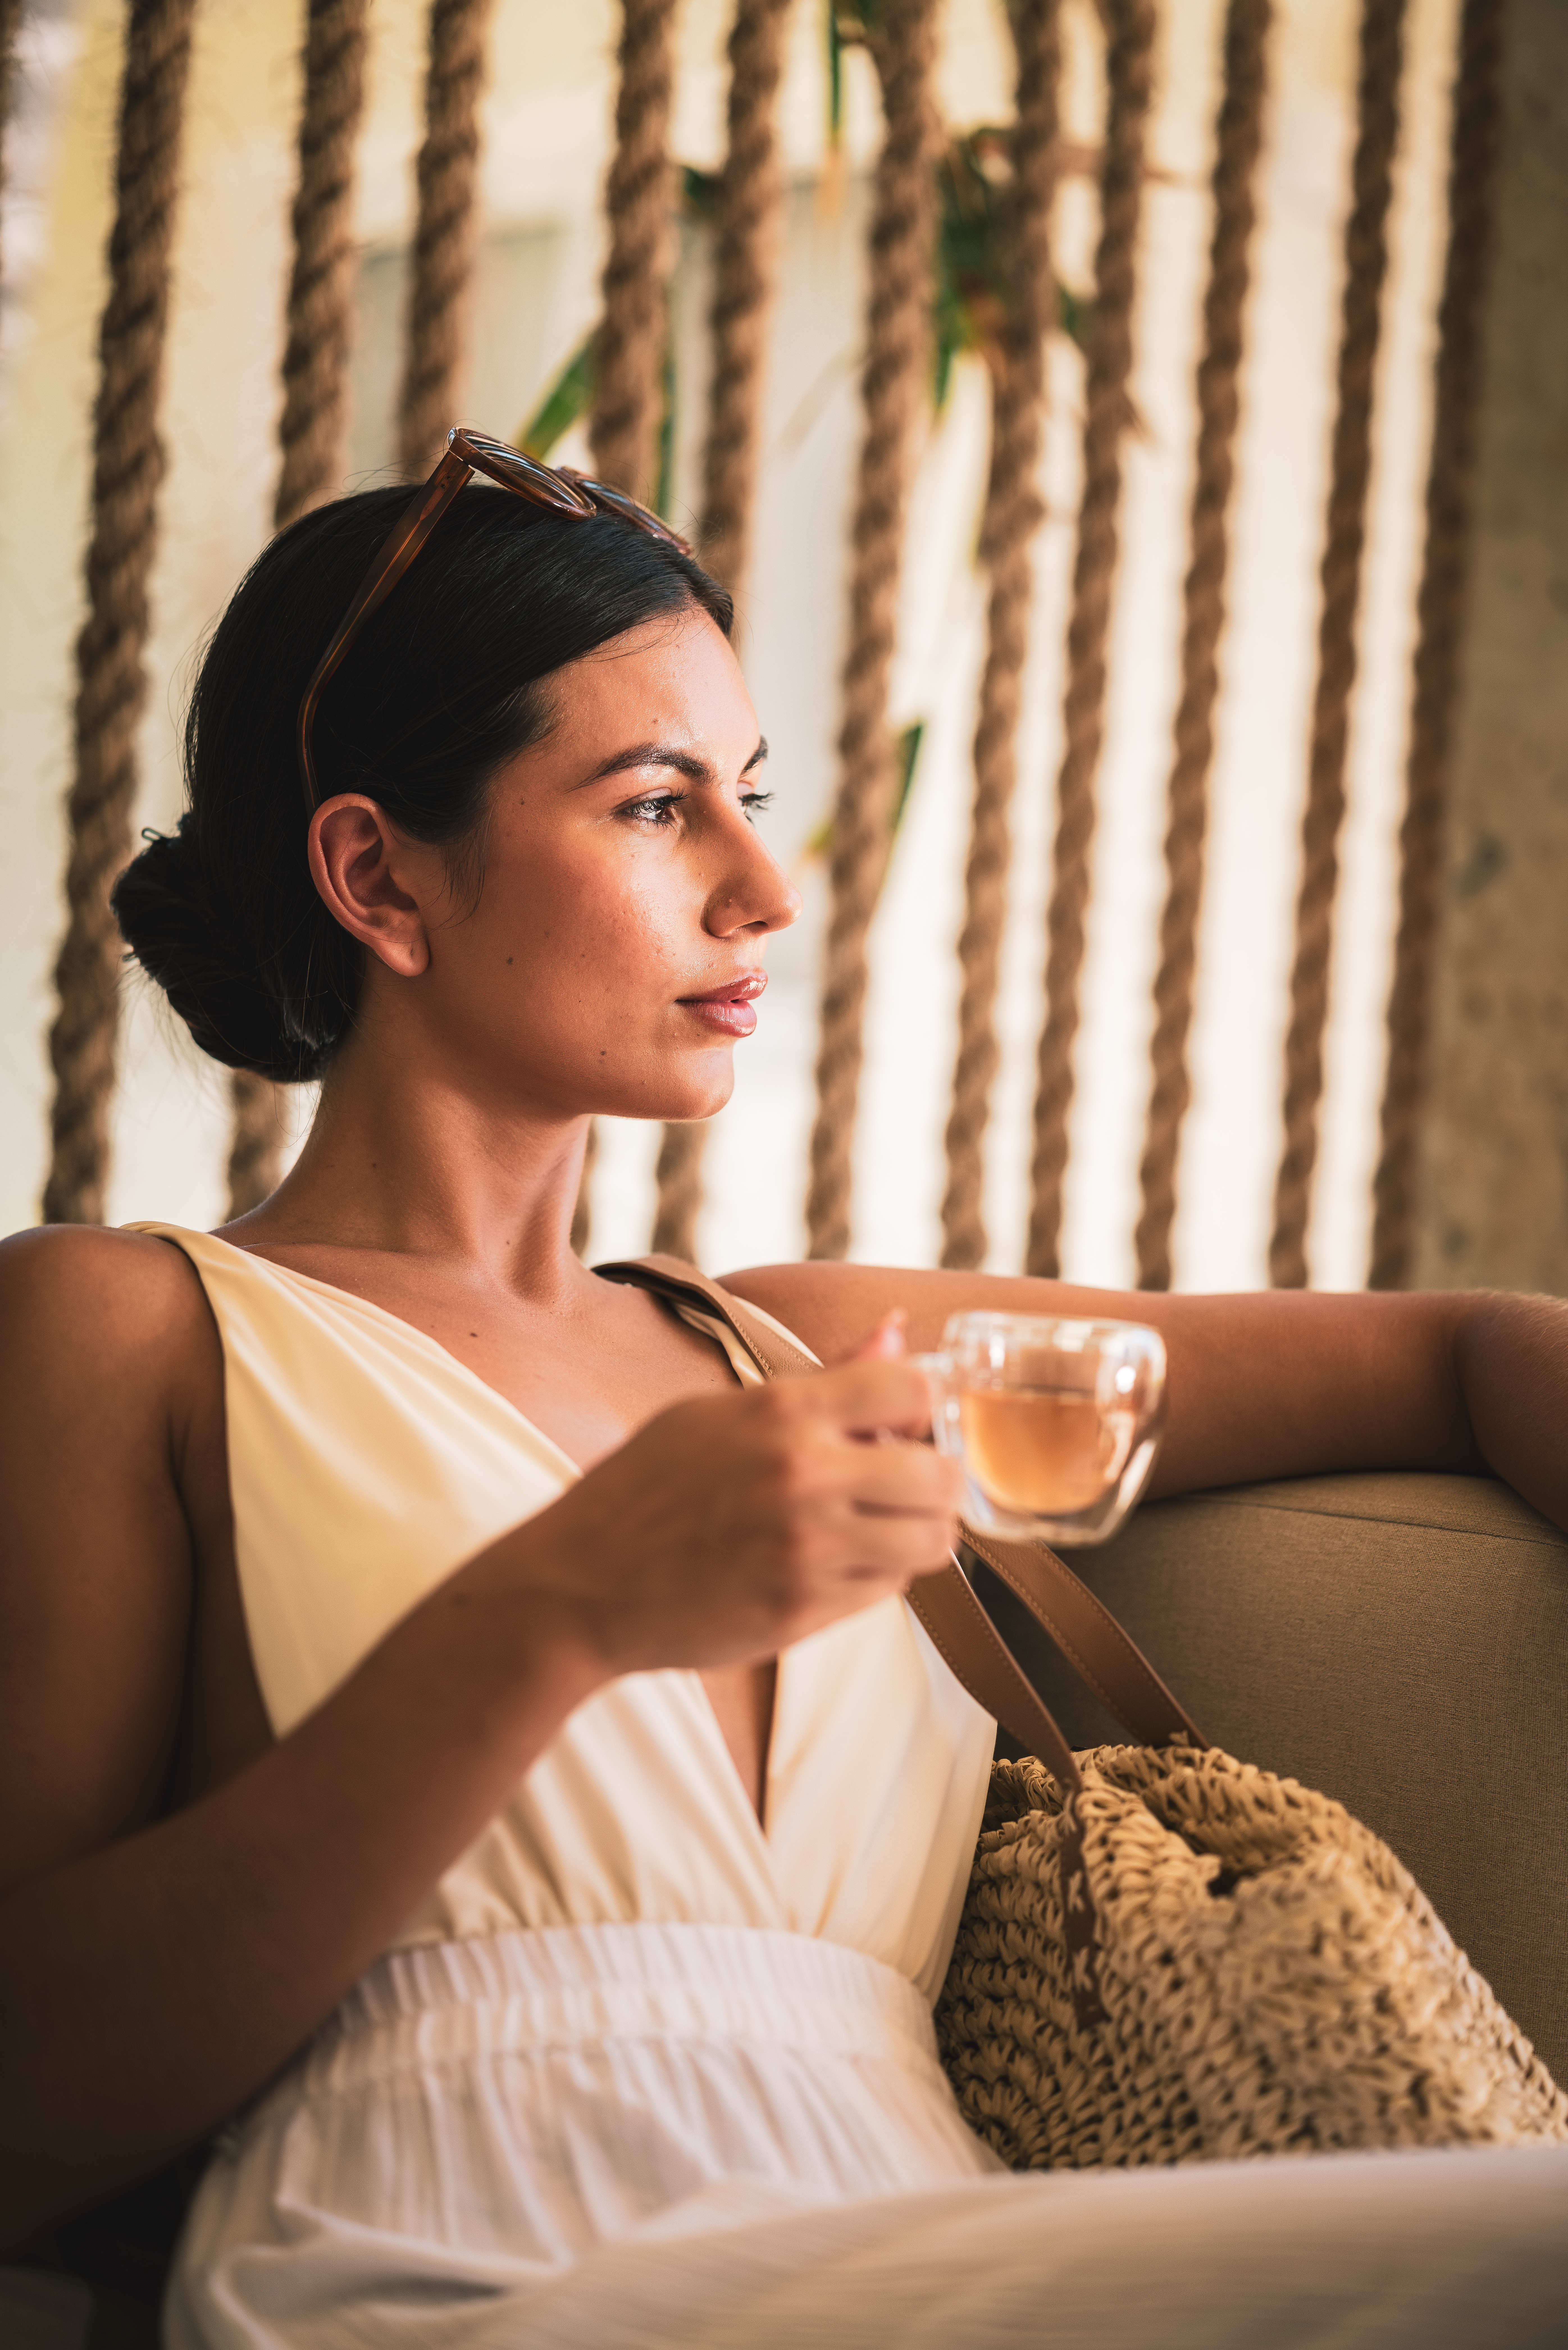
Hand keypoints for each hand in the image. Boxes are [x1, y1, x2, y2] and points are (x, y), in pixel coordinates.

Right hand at [509, 1321, 962, 1676]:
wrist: (581, 1584)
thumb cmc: (644, 1489)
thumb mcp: (719, 1413)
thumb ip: (822, 1378)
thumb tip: (897, 1331)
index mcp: (781, 1413)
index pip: (913, 1387)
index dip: (923, 1403)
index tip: (908, 1419)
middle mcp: (803, 1477)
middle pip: (942, 1476)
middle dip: (934, 1478)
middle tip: (905, 1481)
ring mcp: (807, 1550)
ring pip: (929, 1541)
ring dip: (915, 1531)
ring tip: (875, 1523)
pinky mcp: (804, 1611)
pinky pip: (887, 1590)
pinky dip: (877, 1575)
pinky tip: (834, 1560)